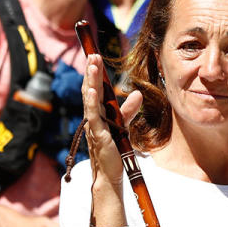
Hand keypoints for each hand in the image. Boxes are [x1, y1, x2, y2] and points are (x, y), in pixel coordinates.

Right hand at [81, 54, 141, 186]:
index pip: (93, 89)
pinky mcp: (98, 135)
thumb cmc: (115, 150)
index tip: (95, 56)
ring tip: (92, 64)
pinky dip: (92, 103)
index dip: (94, 73)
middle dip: (91, 71)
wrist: (111, 173)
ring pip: (90, 99)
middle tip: (93, 54)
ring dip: (91, 80)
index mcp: (97, 114)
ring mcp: (93, 125)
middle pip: (89, 89)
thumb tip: (138, 93)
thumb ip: (128, 110)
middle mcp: (92, 117)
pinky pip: (94, 117)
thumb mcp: (123, 126)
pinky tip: (92, 91)